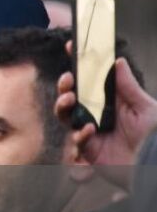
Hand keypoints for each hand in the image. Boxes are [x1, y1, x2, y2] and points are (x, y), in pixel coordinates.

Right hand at [57, 55, 156, 186]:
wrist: (154, 164)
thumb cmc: (155, 135)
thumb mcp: (145, 107)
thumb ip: (128, 86)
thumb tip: (118, 61)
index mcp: (111, 102)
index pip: (91, 81)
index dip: (80, 65)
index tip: (71, 47)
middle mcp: (98, 114)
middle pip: (72, 97)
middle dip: (64, 86)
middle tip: (67, 80)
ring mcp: (92, 132)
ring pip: (66, 116)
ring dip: (63, 106)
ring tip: (69, 99)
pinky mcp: (89, 150)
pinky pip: (77, 139)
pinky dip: (81, 133)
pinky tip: (91, 130)